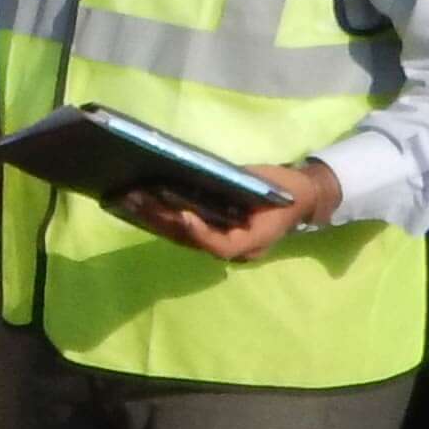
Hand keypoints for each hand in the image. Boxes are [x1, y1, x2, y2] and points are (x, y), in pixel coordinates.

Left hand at [122, 156, 334, 264]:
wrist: (298, 195)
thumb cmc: (284, 195)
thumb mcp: (270, 191)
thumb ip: (241, 187)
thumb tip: (207, 181)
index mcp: (249, 242)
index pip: (219, 247)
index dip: (200, 233)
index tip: (186, 215)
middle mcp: (231, 247)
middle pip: (191, 240)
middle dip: (163, 222)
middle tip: (137, 203)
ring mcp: (221, 240)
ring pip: (182, 236)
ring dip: (155, 219)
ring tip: (130, 201)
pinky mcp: (213, 230)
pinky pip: (184, 229)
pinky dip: (164, 217)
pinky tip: (143, 203)